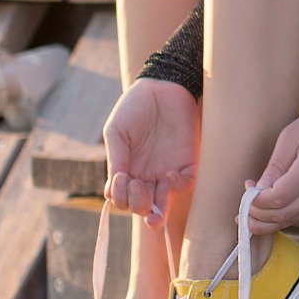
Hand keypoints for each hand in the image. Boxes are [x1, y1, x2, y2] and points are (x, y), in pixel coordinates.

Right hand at [101, 76, 199, 224]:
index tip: (119, 181)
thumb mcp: (117, 132)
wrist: (162, 85)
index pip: (124, 198)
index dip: (120, 198)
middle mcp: (147, 174)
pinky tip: (168, 175)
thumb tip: (110, 193)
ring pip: (164, 203)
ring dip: (157, 213)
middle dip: (138, 207)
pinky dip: (177, 186)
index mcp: (128, 169)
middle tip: (135, 186)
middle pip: (143, 206)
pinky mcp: (188, 161)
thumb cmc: (135, 107)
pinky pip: (186, 183)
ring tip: (153, 213)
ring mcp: (167, 169)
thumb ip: (116, 160)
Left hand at [243, 93, 298, 233]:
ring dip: (267, 223)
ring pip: (291, 220)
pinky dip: (282, 218)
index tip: (247, 187)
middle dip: (257, 217)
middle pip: (282, 215)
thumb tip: (258, 191)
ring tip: (248, 217)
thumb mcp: (291, 137)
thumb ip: (274, 167)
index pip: (276, 199)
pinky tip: (268, 212)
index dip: (256, 200)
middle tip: (241, 209)